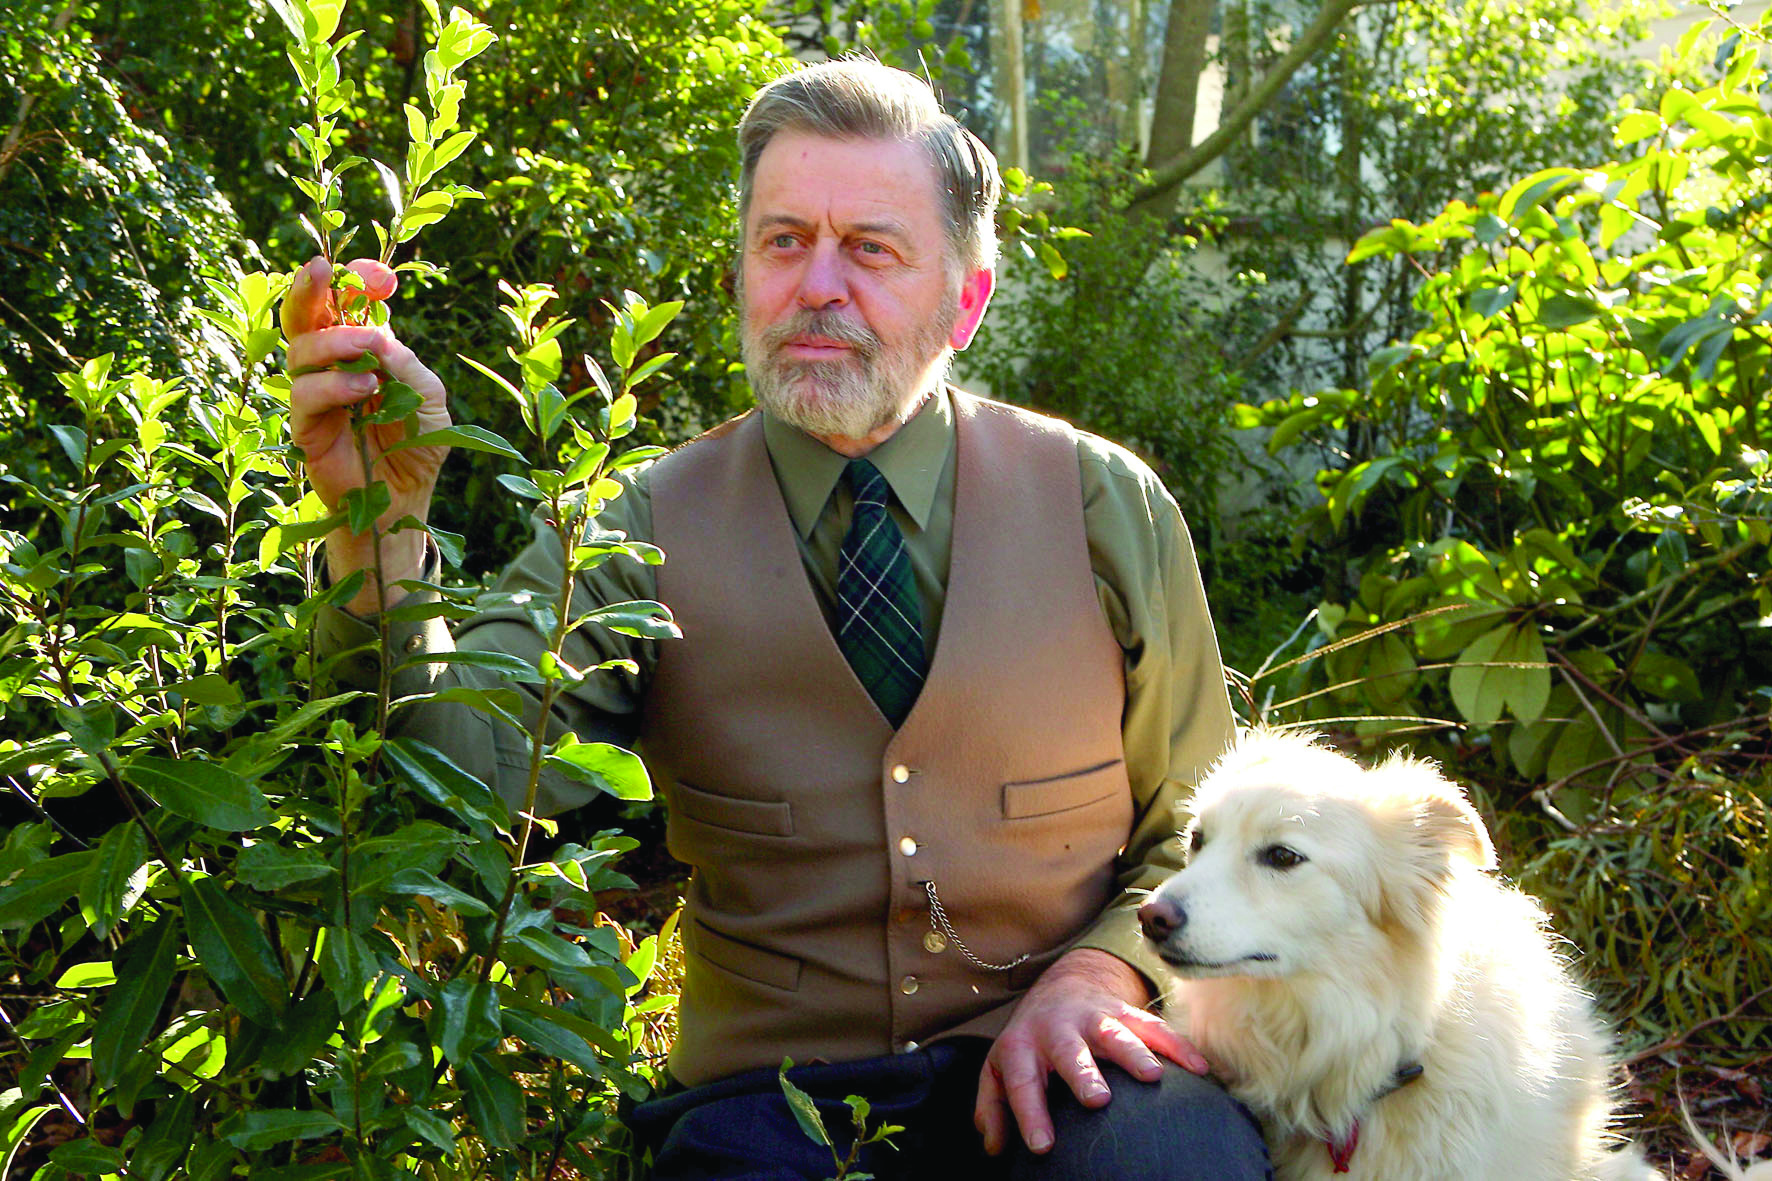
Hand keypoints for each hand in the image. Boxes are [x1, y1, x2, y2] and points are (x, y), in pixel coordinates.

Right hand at [281, 256, 450, 611]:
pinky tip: (362, 390)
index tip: (349, 267)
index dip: (340, 285)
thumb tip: (378, 335)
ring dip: (334, 344)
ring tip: (367, 358)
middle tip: (319, 270)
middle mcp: (331, 369)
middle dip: (309, 291)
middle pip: (305, 320)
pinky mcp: (304, 429)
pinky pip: (304, 396)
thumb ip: (408, 365)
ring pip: (300, 352)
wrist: (406, 499)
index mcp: (360, 353)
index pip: (339, 308)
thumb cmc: (419, 445)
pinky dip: (333, 386)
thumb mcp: (429, 398)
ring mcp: (314, 397)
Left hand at [974, 947, 1207, 1155]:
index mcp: (1022, 1048)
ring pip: (1114, 1032)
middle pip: (1069, 1051)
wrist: (1060, 988)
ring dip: (1133, 1053)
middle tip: (1097, 1099)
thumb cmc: (1029, 1045)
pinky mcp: (1125, 1012)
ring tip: (1152, 1078)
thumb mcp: (999, 1070)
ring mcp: (1093, 1018)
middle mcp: (1057, 1029)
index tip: (1042, 1147)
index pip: (1023, 1083)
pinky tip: (1199, 1069)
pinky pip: (1154, 1027)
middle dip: (1083, 1073)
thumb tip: (993, 1146)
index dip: (1030, 1114)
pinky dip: (1177, 1047)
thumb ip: (992, 1107)